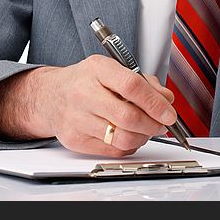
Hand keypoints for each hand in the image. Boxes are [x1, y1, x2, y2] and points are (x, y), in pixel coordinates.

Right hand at [0, 55, 175, 156]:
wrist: (50, 95)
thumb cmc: (85, 81)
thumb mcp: (112, 69)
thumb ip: (143, 82)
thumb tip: (166, 100)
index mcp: (97, 69)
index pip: (131, 86)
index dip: (155, 103)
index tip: (169, 113)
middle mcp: (83, 93)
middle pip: (128, 116)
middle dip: (153, 124)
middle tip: (162, 124)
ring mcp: (77, 118)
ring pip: (122, 137)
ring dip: (143, 137)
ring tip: (146, 130)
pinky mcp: (74, 140)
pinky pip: (112, 150)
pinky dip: (128, 145)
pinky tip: (128, 135)